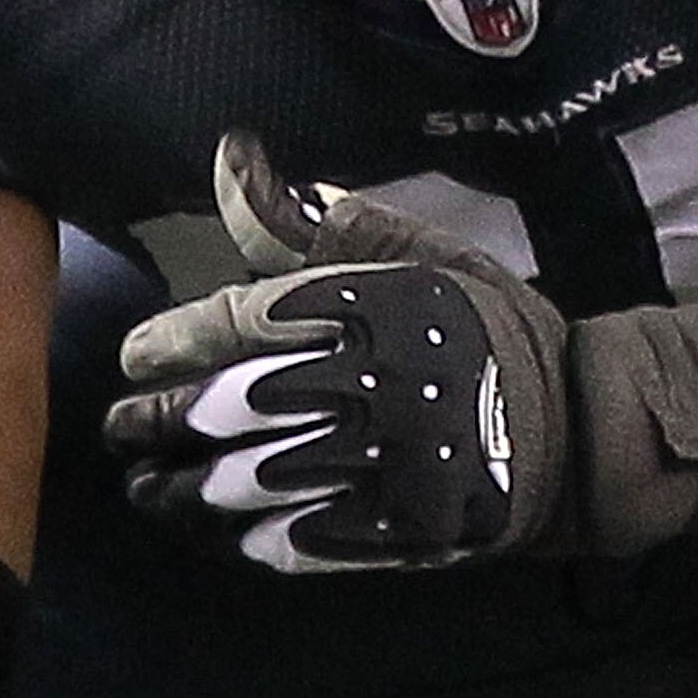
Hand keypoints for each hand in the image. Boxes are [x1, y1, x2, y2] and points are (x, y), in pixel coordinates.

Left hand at [107, 130, 572, 571]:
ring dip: (181, 490)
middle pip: (225, 406)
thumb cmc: (490, 330)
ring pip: (246, 482)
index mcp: (369, 308)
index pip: (235, 323)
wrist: (578, 427)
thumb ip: (321, 221)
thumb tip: (232, 158)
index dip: (170, 344)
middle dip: (156, 423)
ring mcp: (379, 463)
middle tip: (120, 429)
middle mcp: (367, 383)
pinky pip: (295, 539)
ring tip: (146, 487)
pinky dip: (240, 538)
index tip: (134, 359)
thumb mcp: (420, 253)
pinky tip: (211, 532)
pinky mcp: (392, 529)